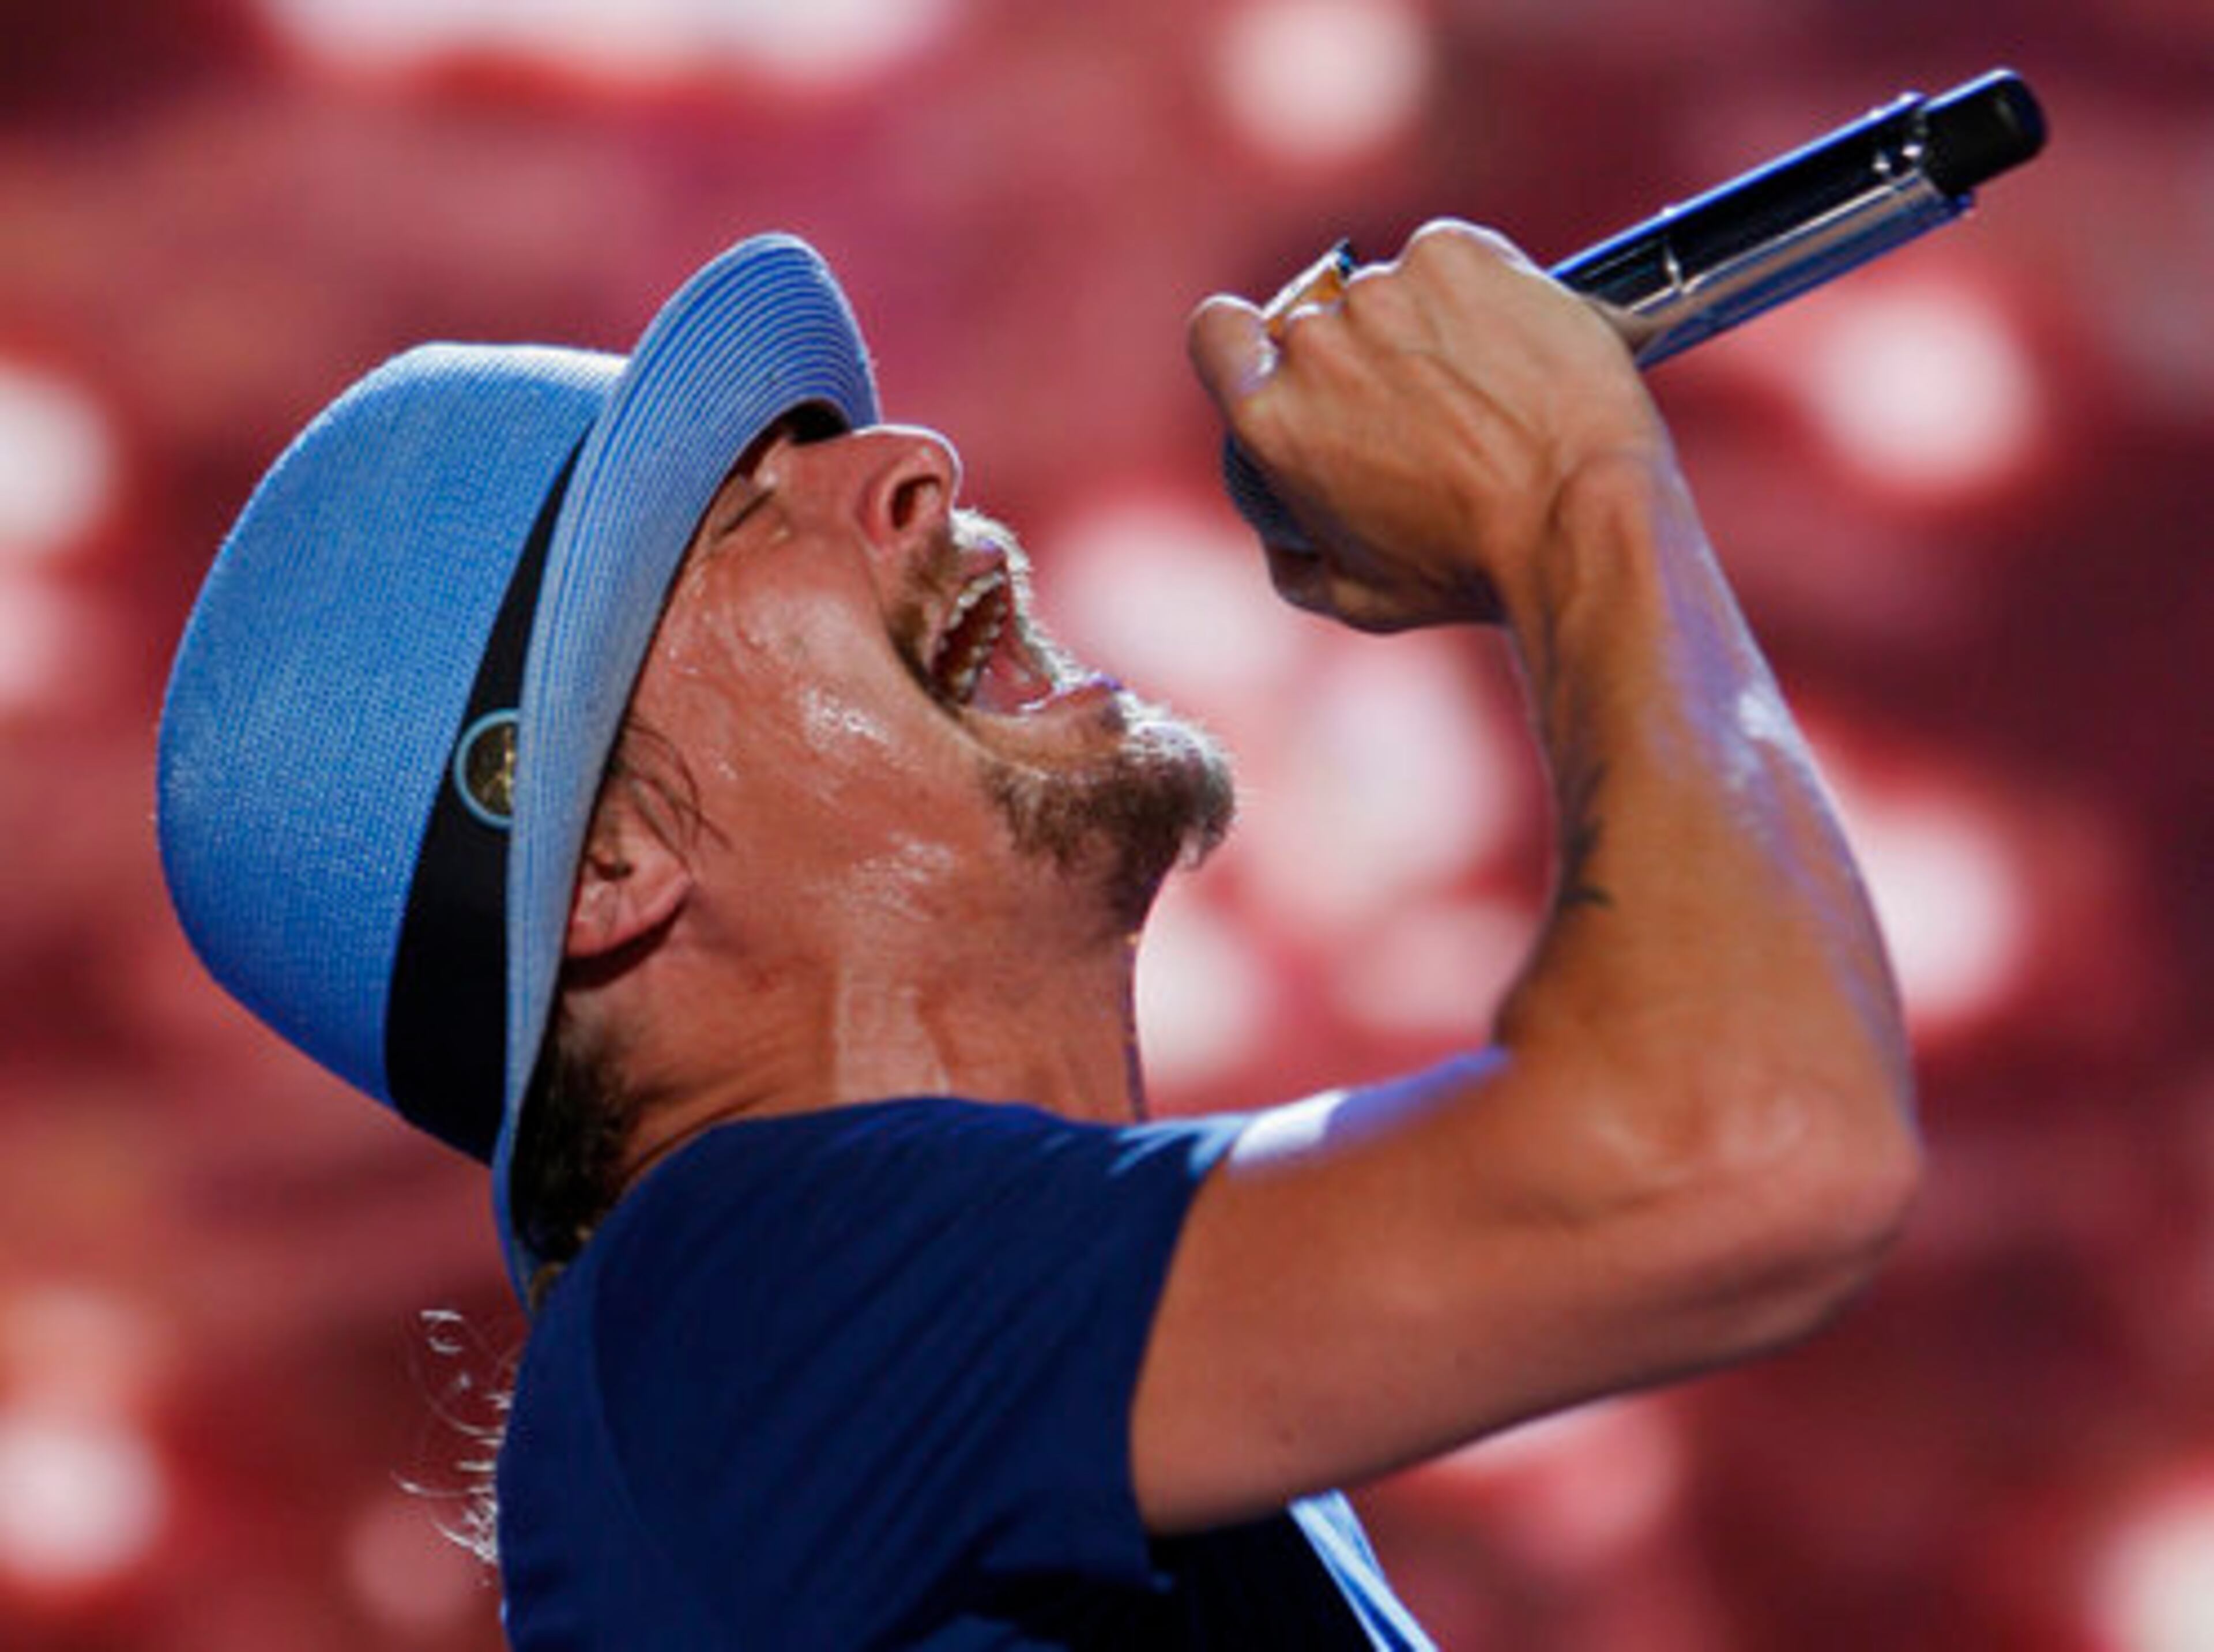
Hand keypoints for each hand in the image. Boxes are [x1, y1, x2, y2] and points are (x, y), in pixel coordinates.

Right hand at [1189, 221, 1673, 631]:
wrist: (1579, 519)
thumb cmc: (1469, 570)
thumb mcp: (1355, 597)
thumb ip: (1292, 557)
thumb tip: (1282, 530)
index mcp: (1272, 418)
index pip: (1217, 334)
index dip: (1245, 345)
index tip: (1282, 363)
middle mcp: (1317, 342)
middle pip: (1319, 326)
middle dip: (1362, 362)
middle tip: (1427, 415)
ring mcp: (1387, 290)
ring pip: (1391, 295)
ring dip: (1423, 330)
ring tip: (1486, 393)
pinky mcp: (1456, 254)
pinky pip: (1447, 260)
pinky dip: (1474, 293)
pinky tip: (1509, 349)